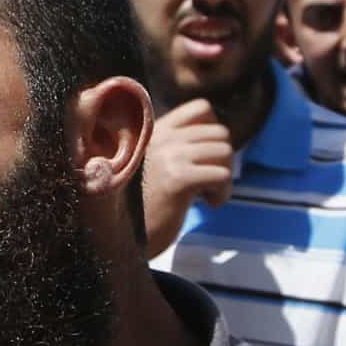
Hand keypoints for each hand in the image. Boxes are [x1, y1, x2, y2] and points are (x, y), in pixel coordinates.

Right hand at [143, 99, 239, 256]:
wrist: (120, 237)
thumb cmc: (141, 206)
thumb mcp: (154, 163)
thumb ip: (176, 145)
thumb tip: (219, 138)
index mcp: (156, 129)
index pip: (202, 108)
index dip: (211, 133)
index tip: (202, 158)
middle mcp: (162, 137)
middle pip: (219, 132)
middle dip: (221, 159)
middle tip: (206, 180)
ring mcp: (170, 156)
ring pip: (224, 151)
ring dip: (222, 176)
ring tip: (205, 193)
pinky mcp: (178, 179)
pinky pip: (222, 175)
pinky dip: (222, 193)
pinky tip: (206, 203)